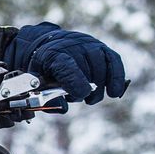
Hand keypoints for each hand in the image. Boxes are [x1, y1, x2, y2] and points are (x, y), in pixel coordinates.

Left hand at [0, 22, 128, 104]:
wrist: (48, 45)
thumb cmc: (44, 68)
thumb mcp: (37, 83)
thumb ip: (48, 98)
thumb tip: (63, 108)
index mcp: (51, 55)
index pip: (66, 67)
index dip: (76, 82)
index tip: (82, 95)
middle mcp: (72, 46)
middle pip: (87, 70)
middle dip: (86, 89)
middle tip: (80, 98)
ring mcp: (88, 44)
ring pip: (102, 67)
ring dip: (99, 87)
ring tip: (91, 98)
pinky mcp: (100, 47)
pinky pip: (114, 61)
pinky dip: (117, 77)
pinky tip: (115, 92)